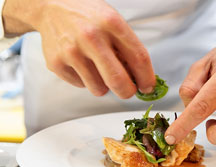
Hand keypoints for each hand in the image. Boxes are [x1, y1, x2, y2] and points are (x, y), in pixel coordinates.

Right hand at [3, 0, 155, 97]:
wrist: (52, 6)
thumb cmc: (88, 16)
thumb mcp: (112, 21)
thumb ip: (127, 47)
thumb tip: (138, 77)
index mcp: (112, 23)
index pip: (139, 58)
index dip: (147, 78)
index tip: (148, 87)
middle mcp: (92, 37)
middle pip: (118, 81)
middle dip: (128, 92)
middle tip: (128, 91)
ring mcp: (72, 51)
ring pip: (99, 89)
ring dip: (104, 85)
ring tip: (98, 69)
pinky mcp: (56, 63)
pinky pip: (81, 86)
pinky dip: (86, 80)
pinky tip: (81, 63)